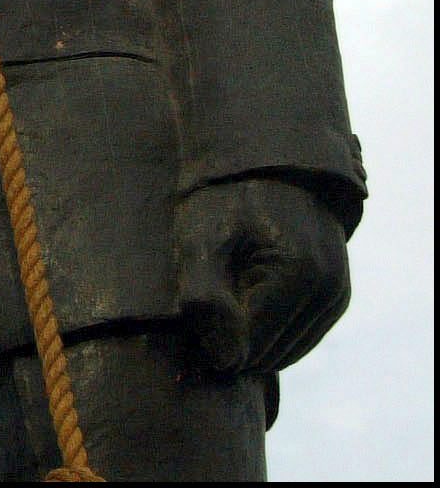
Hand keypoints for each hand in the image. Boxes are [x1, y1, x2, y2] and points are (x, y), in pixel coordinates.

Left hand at [174, 175, 353, 372]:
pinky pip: (297, 339)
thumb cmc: (224, 198)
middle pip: (268, 355)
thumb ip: (205, 298)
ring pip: (284, 353)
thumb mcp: (200, 239)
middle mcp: (329, 292)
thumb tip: (226, 360)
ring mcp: (336, 297)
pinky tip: (242, 301)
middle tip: (202, 297)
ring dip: (249, 336)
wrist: (264, 163)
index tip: (186, 309)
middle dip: (231, 339)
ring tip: (223, 291)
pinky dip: (267, 331)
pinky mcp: (334, 298)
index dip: (210, 339)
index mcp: (299, 277)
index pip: (250, 348)